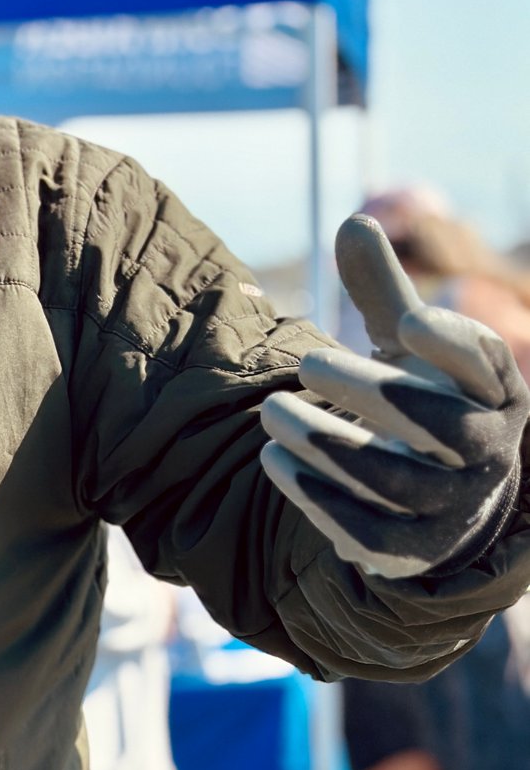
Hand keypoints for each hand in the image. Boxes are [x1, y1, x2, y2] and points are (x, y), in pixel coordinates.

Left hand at [260, 214, 528, 578]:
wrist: (441, 493)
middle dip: (375, 395)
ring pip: (398, 484)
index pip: (488, 367)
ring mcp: (456, 506)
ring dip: (329, 447)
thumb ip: (384, 291)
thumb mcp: (409, 347)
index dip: (455, 343)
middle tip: (308, 363)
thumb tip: (353, 220)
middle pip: (443, 428)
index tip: (406, 319)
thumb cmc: (425, 399)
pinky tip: (275, 462)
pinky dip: (320, 499)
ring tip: (271, 413)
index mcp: (499, 393)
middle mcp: (490, 452)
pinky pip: (371, 534)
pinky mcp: (414, 549)